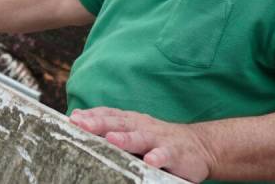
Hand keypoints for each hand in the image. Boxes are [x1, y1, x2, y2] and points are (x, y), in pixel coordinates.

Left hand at [70, 107, 215, 181]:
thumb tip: (76, 117)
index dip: (92, 115)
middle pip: (119, 123)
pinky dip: (158, 157)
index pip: (109, 114)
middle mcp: (143, 126)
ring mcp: (159, 139)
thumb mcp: (134, 129)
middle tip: (81, 124)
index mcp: (132, 121)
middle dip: (100, 123)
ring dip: (126, 138)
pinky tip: (150, 161)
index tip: (73, 118)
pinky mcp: (176, 153)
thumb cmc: (159, 139)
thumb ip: (109, 124)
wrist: (201, 145)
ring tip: (111, 139)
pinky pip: (166, 155)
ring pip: (140, 138)